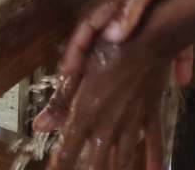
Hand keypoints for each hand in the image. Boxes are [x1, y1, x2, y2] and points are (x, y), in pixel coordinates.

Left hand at [37, 37, 173, 169]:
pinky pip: (155, 142)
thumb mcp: (79, 71)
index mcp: (86, 112)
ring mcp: (132, 121)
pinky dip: (155, 160)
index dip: (59, 167)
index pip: (67, 150)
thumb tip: (39, 126)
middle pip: (97, 162)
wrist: (150, 38)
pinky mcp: (151, 114)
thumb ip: (60, 102)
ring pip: (124, 158)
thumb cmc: (110, 47)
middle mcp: (108, 123)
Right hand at [47, 0, 194, 97]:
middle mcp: (138, 5)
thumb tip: (110, 40)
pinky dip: (180, 60)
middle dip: (104, 63)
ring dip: (141, 66)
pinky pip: (180, 42)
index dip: (78, 47)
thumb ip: (131, 8)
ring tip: (134, 93)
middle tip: (95, 91)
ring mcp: (161, 9)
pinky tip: (181, 82)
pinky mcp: (184, 11)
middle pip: (116, 38)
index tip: (67, 73)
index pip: (92, 23)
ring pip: (147, 44)